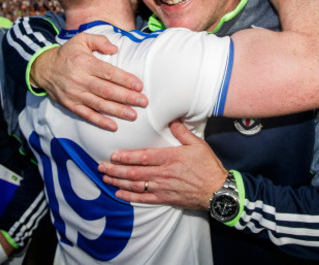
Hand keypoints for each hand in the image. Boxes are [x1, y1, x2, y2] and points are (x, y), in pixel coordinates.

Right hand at [31, 32, 148, 130]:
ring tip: (133, 115)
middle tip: (143, 102)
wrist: (44, 68)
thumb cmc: (68, 53)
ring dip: (117, 111)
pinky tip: (114, 126)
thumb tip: (115, 49)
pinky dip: (100, 121)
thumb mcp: (82, 39)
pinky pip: (86, 115)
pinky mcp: (70, 105)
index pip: (108, 73)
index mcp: (85, 63)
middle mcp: (80, 79)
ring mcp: (74, 94)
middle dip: (126, 97)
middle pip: (106, 90)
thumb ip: (99, 41)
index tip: (139, 86)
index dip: (125, 80)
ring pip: (99, 104)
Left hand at [98, 121, 227, 209]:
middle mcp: (162, 174)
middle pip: (133, 172)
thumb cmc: (208, 166)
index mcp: (169, 158)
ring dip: (118, 181)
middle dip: (115, 169)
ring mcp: (162, 188)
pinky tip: (119, 193)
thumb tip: (172, 119)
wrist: (218, 190)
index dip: (126, 156)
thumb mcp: (197, 144)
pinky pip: (144, 198)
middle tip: (101, 167)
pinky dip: (130, 196)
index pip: (142, 157)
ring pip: (135, 185)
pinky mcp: (165, 198)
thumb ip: (182, 132)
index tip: (113, 155)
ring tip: (105, 178)